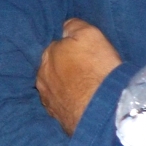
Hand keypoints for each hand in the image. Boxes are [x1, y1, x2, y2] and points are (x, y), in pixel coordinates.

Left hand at [36, 18, 120, 135]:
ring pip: (57, 88)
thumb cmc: (97, 70)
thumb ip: (74, 26)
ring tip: (86, 89)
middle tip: (87, 71)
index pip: (57, 46)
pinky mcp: (59, 119)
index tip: (85, 54)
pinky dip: (72, 103)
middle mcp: (42, 78)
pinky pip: (64, 106)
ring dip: (68, 87)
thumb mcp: (90, 35)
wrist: (103, 113)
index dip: (72, 48)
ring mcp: (49, 101)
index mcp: (47, 55)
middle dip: (67, 68)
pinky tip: (84, 104)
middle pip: (55, 67)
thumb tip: (65, 27)